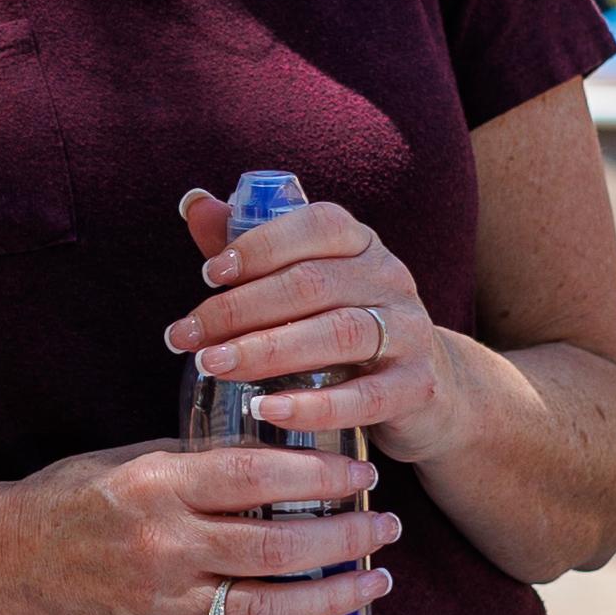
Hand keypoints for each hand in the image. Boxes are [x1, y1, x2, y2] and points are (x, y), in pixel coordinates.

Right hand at [0, 435, 396, 614]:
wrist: (5, 561)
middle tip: (385, 526)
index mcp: (159, 487)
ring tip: (376, 581)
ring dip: (335, 599)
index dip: (321, 476)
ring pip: (269, 611)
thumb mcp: (134, 459)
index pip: (258, 476)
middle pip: (278, 547)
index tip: (361, 475)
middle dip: (346, 537)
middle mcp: (165, 548)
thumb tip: (281, 454)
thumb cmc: (71, 498)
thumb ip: (203, 459)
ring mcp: (164, 606)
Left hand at [171, 184, 461, 464]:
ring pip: (338, 333)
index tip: (208, 274)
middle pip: (312, 283)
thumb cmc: (344, 323)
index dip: (260, 245)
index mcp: (360, 243)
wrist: (428, 386)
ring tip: (214, 367)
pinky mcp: (418, 386)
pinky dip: (314, 405)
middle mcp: (390, 278)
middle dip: (240, 309)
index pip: (316, 225)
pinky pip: (366, 396)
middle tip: (186, 337)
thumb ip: (251, 246)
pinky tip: (267, 409)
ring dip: (267, 351)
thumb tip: (196, 205)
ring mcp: (409, 331)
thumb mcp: (305, 281)